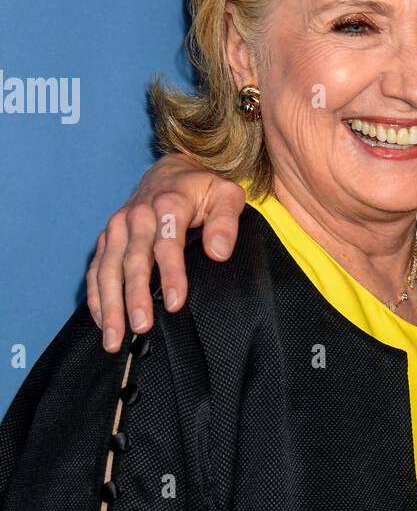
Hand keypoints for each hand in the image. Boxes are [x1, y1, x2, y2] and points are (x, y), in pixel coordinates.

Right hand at [87, 155, 245, 350]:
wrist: (171, 172)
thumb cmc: (203, 189)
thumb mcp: (227, 196)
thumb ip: (226, 222)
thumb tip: (219, 252)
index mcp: (168, 204)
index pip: (167, 244)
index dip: (171, 275)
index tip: (174, 304)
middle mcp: (137, 215)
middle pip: (133, 260)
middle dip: (135, 296)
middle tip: (141, 327)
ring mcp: (118, 226)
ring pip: (108, 268)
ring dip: (110, 304)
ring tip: (114, 338)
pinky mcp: (108, 237)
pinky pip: (96, 269)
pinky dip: (96, 296)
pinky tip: (101, 321)